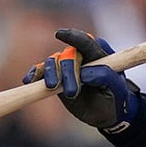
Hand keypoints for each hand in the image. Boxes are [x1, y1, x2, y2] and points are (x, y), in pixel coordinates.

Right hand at [23, 28, 138, 132]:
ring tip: (53, 88)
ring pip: (53, 62)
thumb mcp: (116, 88)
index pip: (86, 42)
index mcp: (99, 54)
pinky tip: (29, 80)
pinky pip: (40, 71)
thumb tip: (86, 74)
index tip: (61, 34)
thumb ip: (105, 77)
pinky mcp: (55, 77)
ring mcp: (66, 66)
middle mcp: (81, 56)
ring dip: (52, 74)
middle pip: (68, 55)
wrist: (105, 111)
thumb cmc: (114, 97)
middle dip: (67, 71)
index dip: (73, 37)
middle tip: (72, 93)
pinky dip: (34, 74)